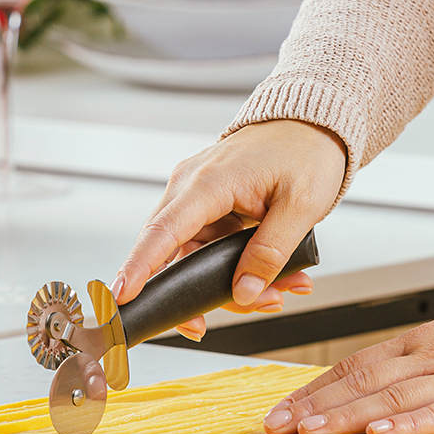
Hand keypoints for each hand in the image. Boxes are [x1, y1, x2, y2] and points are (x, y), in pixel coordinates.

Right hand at [111, 120, 346, 340]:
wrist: (311, 126)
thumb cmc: (305, 152)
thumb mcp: (300, 207)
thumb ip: (270, 253)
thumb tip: (243, 292)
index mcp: (208, 182)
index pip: (162, 232)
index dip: (139, 268)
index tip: (122, 298)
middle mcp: (192, 188)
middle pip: (175, 254)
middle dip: (204, 292)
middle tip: (248, 307)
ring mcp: (199, 198)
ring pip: (195, 257)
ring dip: (232, 282)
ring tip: (280, 291)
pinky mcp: (210, 207)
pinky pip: (211, 248)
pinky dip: (237, 267)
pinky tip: (274, 278)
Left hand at [263, 300, 433, 433]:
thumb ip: (404, 361)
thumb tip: (361, 384)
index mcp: (413, 343)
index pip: (352, 365)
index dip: (313, 388)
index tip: (283, 408)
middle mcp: (426, 357)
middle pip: (361, 380)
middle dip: (315, 404)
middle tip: (278, 424)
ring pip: (391, 396)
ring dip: (347, 414)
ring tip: (311, 432)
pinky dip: (409, 424)